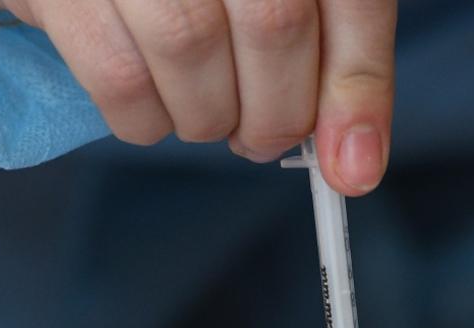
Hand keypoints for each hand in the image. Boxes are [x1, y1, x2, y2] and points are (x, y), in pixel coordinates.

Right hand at [0, 0, 396, 190]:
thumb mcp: (269, 0)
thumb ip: (330, 60)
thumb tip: (354, 165)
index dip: (356, 85)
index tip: (350, 164)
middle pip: (273, 22)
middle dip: (276, 113)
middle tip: (260, 137)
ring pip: (191, 47)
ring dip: (209, 118)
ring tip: (206, 113)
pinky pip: (117, 76)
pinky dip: (146, 122)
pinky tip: (154, 111)